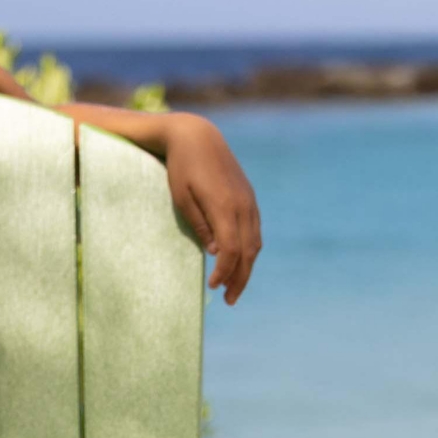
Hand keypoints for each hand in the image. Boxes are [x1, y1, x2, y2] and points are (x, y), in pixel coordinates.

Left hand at [162, 114, 261, 303]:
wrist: (198, 137)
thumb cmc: (182, 168)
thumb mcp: (182, 197)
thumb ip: (200, 225)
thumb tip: (216, 253)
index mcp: (225, 206)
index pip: (230, 250)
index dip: (224, 273)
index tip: (212, 287)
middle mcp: (243, 206)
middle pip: (248, 252)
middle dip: (239, 279)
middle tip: (229, 301)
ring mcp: (249, 201)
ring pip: (255, 243)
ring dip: (247, 267)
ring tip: (235, 287)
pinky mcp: (249, 198)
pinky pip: (254, 230)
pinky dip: (249, 250)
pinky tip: (240, 261)